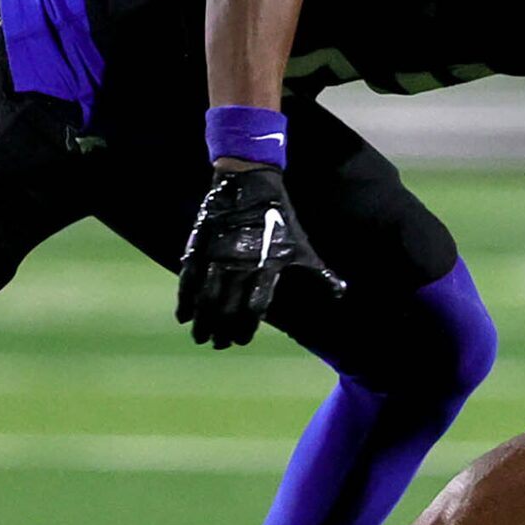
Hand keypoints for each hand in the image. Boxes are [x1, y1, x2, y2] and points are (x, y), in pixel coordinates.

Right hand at [176, 166, 343, 347]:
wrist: (250, 180)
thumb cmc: (280, 217)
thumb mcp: (302, 246)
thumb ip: (319, 274)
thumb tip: (341, 294)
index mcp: (266, 266)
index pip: (255, 308)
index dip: (246, 328)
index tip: (241, 341)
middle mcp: (240, 264)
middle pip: (227, 309)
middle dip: (221, 331)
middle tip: (219, 344)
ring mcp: (216, 255)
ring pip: (205, 298)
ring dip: (202, 321)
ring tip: (200, 337)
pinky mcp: (199, 245)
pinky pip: (188, 278)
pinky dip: (184, 299)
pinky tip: (183, 315)